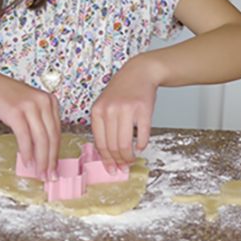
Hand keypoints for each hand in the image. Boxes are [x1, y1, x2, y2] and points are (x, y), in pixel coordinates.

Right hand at [0, 73, 60, 180]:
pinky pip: (25, 137)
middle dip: (51, 160)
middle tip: (49, 174)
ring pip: (41, 139)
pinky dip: (27, 152)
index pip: (57, 132)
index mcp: (50, 100)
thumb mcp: (29, 106)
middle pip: (52, 137)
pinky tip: (27, 161)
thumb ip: (38, 123)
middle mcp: (43, 102)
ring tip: (39, 172)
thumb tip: (43, 151)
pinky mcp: (16, 112)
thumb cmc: (6, 96)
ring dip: (41, 160)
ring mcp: (30, 106)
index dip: (56, 152)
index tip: (54, 166)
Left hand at [90, 54, 157, 172]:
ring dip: (130, 156)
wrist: (139, 72)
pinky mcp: (142, 108)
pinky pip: (142, 134)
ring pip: (125, 143)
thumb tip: (106, 153)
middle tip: (124, 167)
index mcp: (97, 110)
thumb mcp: (104, 105)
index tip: (111, 168)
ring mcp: (126, 109)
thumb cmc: (121, 91)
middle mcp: (109, 110)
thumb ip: (103, 125)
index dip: (106, 159)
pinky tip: (140, 148)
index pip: (99, 142)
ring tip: (132, 159)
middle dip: (119, 161)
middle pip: (113, 146)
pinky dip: (142, 145)